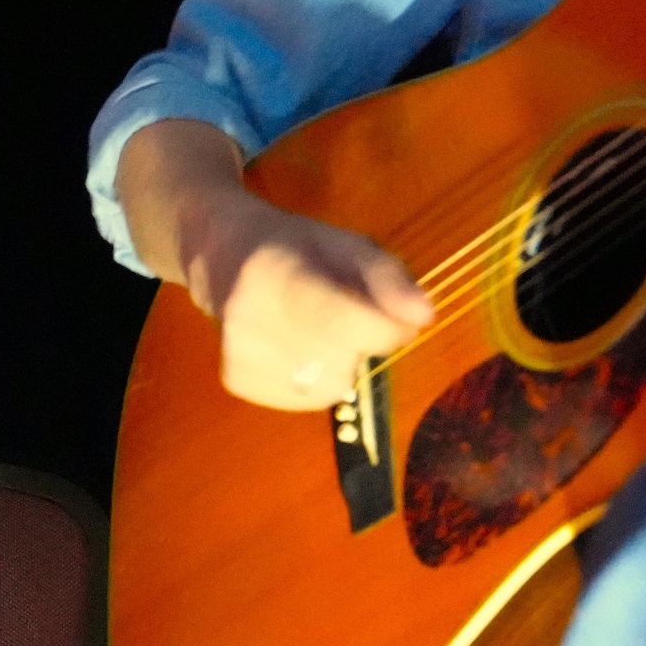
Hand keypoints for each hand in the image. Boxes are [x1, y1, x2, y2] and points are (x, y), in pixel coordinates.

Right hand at [180, 185, 433, 412]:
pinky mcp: (235, 379)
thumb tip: (423, 318)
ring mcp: (237, 352)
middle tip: (346, 315)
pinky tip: (302, 350)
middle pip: (341, 361)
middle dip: (360, 344)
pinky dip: (318, 382)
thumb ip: (389, 279)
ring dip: (340, 365)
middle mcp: (247, 316)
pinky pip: (306, 400)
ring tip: (320, 331)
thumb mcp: (349, 245)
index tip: (400, 322)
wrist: (222, 255)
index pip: (340, 321)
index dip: (384, 331)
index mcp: (276, 272)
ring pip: (327, 387)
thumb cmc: (298, 248)